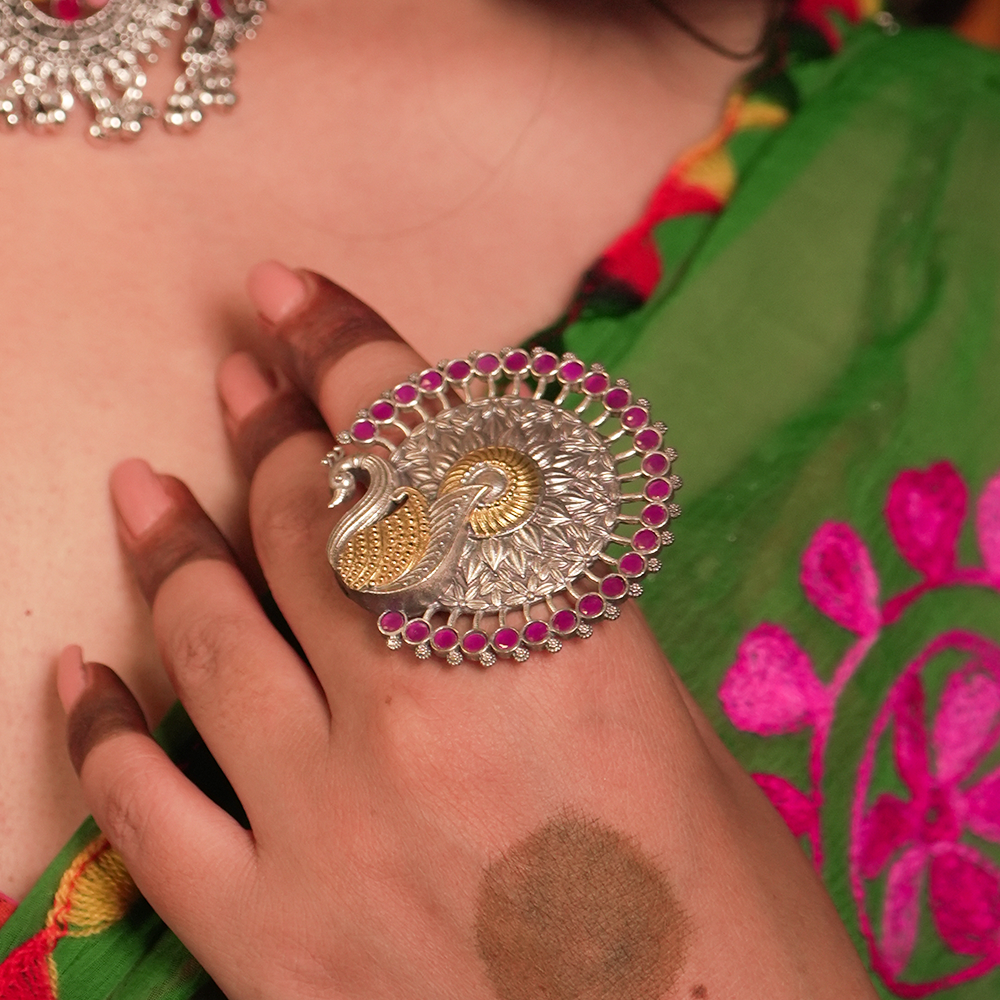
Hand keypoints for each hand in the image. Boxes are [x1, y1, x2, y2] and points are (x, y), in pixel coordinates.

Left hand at [58, 263, 876, 999]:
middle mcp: (427, 712)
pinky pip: (145, 813)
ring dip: (175, 542)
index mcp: (554, 639)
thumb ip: (550, 617)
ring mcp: (332, 828)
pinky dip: (102, 732)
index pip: (422, 444)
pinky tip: (83, 677)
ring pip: (215, 634)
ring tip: (146, 487)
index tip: (294, 299)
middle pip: (315, 520)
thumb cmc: (726, 905)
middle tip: (242, 379)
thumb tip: (467, 532)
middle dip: (270, 430)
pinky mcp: (275, 945)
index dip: (347, 350)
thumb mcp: (663, 714)